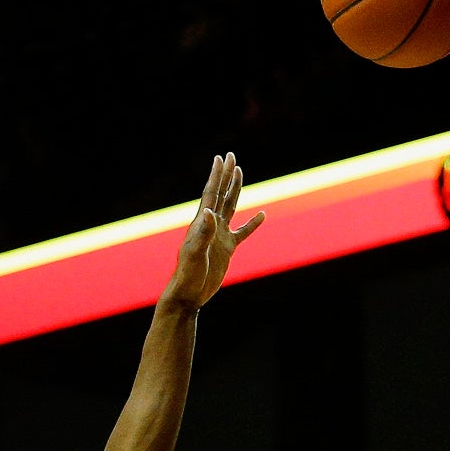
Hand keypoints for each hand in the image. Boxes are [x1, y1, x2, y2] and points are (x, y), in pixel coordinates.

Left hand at [161, 154, 264, 309]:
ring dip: (235, 190)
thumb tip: (210, 212)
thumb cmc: (187, 275)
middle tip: (231, 156)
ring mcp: (220, 236)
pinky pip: (243, 232)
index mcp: (202, 223)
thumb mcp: (195, 254)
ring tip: (240, 173)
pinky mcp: (227, 249)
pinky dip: (253, 224)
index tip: (220, 158)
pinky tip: (262, 215)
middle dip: (226, 175)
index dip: (216, 176)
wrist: (189, 294)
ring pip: (231, 207)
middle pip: (221, 194)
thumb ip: (203, 233)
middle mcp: (210, 225)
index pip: (211, 194)